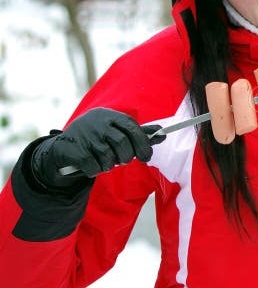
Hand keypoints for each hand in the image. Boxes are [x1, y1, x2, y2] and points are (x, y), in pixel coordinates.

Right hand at [31, 108, 159, 189]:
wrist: (64, 144)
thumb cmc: (99, 137)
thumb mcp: (117, 130)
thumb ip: (139, 133)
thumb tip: (163, 134)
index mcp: (111, 116)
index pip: (133, 128)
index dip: (142, 144)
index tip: (146, 157)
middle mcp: (99, 123)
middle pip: (122, 145)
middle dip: (125, 157)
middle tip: (122, 160)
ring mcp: (86, 136)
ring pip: (108, 158)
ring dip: (109, 165)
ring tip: (104, 161)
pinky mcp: (74, 150)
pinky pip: (93, 167)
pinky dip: (95, 170)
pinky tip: (91, 165)